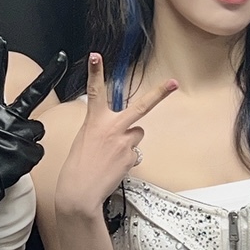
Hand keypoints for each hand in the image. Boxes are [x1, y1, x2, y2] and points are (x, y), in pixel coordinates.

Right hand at [0, 40, 68, 213]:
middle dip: (50, 73)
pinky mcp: (30, 150)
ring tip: (12, 154)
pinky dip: (29, 159)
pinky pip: (36, 152)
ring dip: (29, 141)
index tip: (0, 42)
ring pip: (37, 131)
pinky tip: (15, 165)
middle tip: (61, 58)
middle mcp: (8, 119)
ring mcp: (21, 134)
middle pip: (33, 93)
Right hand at [56, 52, 177, 214]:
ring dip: (129, 141)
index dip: (95, 72)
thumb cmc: (77, 168)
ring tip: (112, 155)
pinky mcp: (131, 157)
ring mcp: (124, 142)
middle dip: (159, 94)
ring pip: (137, 134)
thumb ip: (101, 129)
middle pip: (141, 106)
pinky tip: (113, 167)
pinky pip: (134, 154)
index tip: (96, 56)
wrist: (79, 192)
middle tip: (173, 83)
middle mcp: (112, 128)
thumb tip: (121, 132)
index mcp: (94, 121)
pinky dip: (126, 159)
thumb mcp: (84, 140)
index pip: (94, 91)